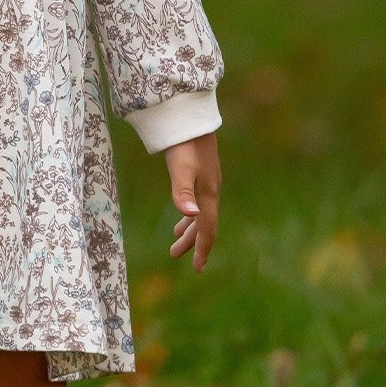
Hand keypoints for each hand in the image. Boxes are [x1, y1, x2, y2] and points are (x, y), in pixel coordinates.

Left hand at [163, 130, 220, 271]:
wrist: (191, 118)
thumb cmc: (184, 144)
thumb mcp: (181, 169)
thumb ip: (182, 193)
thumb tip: (191, 216)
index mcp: (207, 195)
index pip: (207, 229)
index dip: (202, 249)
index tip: (197, 268)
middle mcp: (210, 191)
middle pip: (203, 224)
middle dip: (191, 242)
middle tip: (175, 256)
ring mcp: (206, 182)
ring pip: (200, 213)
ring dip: (189, 228)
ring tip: (176, 238)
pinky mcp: (201, 173)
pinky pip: (197, 200)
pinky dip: (190, 211)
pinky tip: (184, 210)